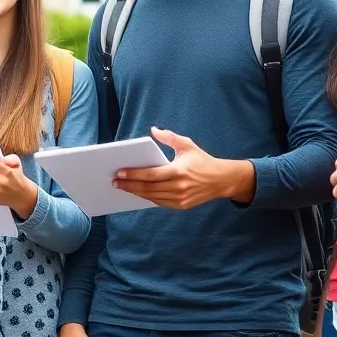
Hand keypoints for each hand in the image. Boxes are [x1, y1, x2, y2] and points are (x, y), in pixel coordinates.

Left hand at [112, 127, 253, 209]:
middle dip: (129, 184)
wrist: (222, 180)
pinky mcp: (182, 206)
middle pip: (148, 188)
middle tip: (114, 181)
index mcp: (179, 171)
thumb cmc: (202, 160)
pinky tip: (137, 191)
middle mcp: (179, 187)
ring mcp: (180, 198)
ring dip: (135, 192)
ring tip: (122, 186)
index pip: (151, 174)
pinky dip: (147, 197)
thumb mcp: (187, 145)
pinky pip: (159, 202)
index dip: (134, 174)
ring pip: (152, 197)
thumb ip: (169, 137)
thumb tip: (153, 130)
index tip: (119, 172)